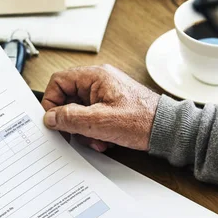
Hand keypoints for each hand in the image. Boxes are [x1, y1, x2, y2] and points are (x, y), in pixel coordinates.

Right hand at [42, 65, 159, 151]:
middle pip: (68, 99)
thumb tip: (50, 117)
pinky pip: (92, 117)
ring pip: (79, 111)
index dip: (51, 102)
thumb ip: (70, 118)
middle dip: (71, 121)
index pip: (58, 81)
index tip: (53, 121)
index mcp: (95, 76)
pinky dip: (94, 131)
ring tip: (96, 140)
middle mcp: (99, 81)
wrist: (167, 129)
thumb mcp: (100, 122)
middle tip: (76, 135)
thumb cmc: (142, 120)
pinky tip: (104, 140)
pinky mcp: (111, 106)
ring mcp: (105, 93)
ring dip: (84, 130)